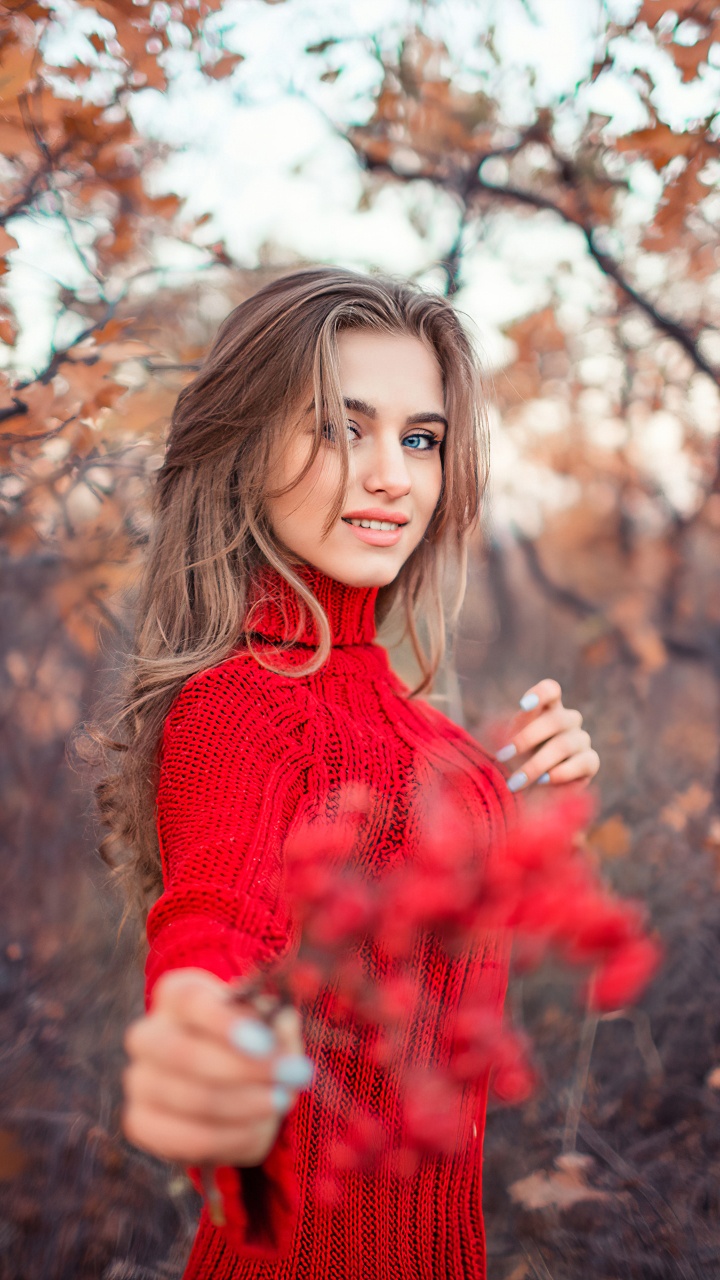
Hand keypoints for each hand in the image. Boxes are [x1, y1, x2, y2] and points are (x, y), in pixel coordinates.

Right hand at [122, 968, 312, 1167]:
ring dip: (244, 1104)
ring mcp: (139, 1080)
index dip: (222, 1021)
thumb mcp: (272, 1025)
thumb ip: (276, 1024)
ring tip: (280, 1100)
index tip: (263, 1042)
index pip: (188, 1000)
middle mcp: (148, 1034)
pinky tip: (256, 1127)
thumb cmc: (256, 1044)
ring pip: (188, 1098)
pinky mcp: (141, 1123)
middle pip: (181, 1052)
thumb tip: (277, 1029)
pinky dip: (228, 1136)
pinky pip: (184, 1138)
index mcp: (176, 995)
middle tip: (289, 1078)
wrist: (241, 1089)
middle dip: (240, 1069)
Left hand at [494, 678, 599, 792]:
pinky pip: (582, 762)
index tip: (524, 705)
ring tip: (516, 781)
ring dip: (537, 764)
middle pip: (555, 720)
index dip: (540, 694)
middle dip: (527, 738)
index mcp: (547, 709)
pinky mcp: (591, 761)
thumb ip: (514, 730)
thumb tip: (517, 724)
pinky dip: (561, 773)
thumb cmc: (517, 760)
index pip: (550, 690)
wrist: (530, 791)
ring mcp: (581, 739)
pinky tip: (543, 781)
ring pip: (564, 744)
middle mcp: (568, 720)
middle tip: (504, 756)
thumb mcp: (508, 744)